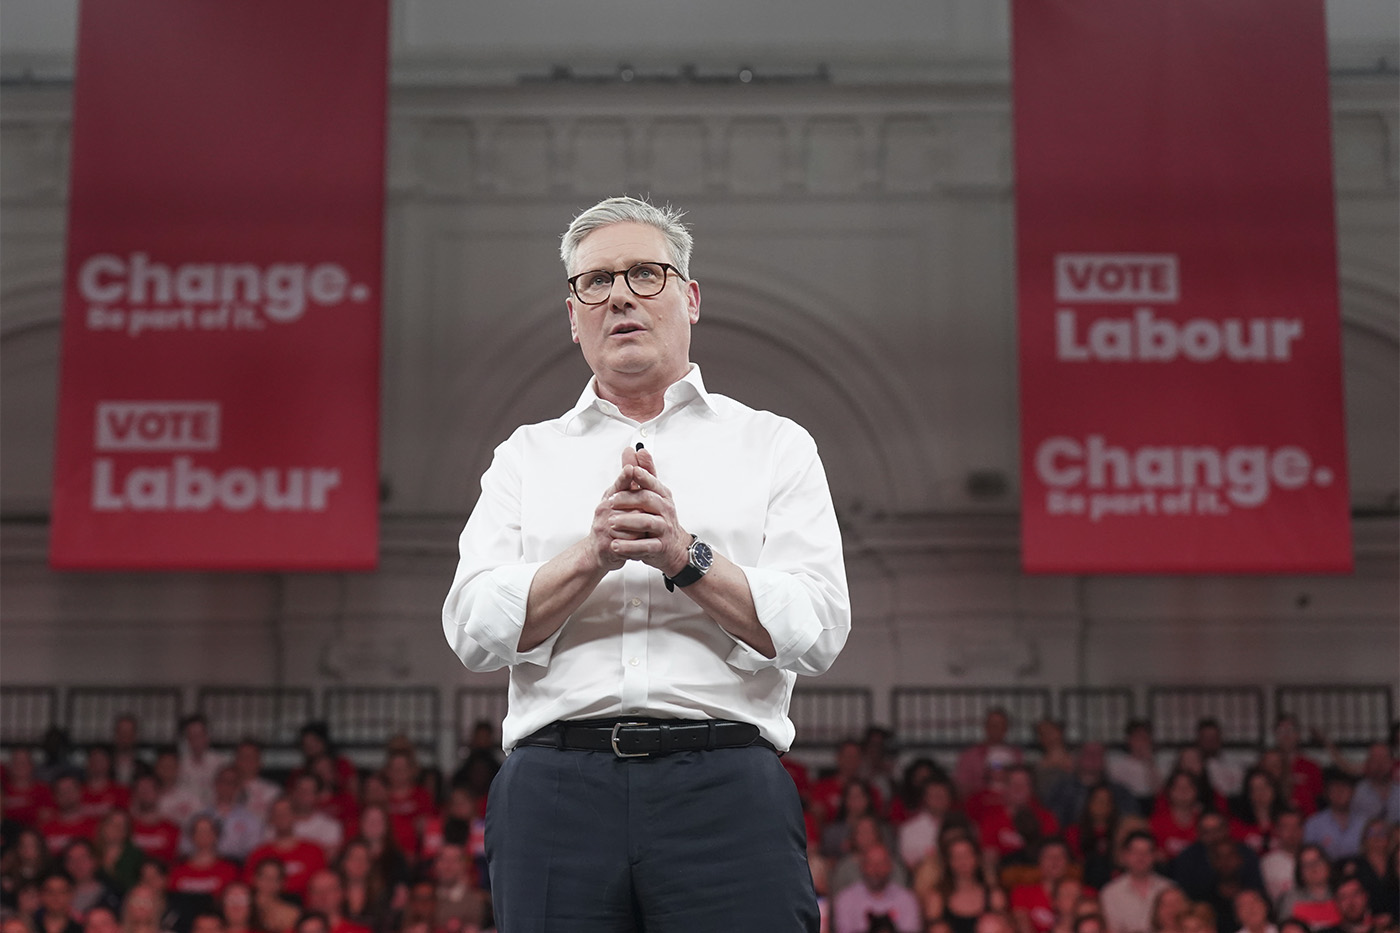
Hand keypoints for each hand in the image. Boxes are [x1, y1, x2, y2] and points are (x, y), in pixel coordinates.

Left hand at [603, 446, 690, 575]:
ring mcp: (664, 529)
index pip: (651, 482)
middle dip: (628, 499)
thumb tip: (636, 450)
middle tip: (610, 501)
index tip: (629, 471)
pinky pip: (645, 546)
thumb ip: (644, 472)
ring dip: (628, 522)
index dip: (640, 476)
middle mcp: (665, 510)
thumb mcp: (654, 493)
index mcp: (662, 495)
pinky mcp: (660, 547)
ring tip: (611, 523)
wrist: (674, 548)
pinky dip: (630, 546)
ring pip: (647, 522)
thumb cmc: (660, 518)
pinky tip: (616, 545)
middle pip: (647, 500)